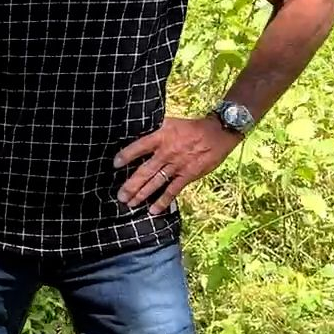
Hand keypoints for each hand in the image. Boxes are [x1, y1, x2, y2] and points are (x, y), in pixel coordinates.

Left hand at [113, 116, 241, 214]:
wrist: (218, 133)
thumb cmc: (192, 128)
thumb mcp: (171, 123)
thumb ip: (155, 132)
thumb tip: (137, 136)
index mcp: (161, 137)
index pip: (139, 147)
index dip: (126, 155)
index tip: (115, 164)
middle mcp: (166, 152)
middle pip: (144, 171)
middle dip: (131, 185)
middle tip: (120, 196)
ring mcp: (177, 165)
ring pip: (155, 183)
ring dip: (142, 194)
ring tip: (130, 204)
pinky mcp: (188, 175)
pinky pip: (173, 190)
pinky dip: (163, 201)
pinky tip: (153, 210)